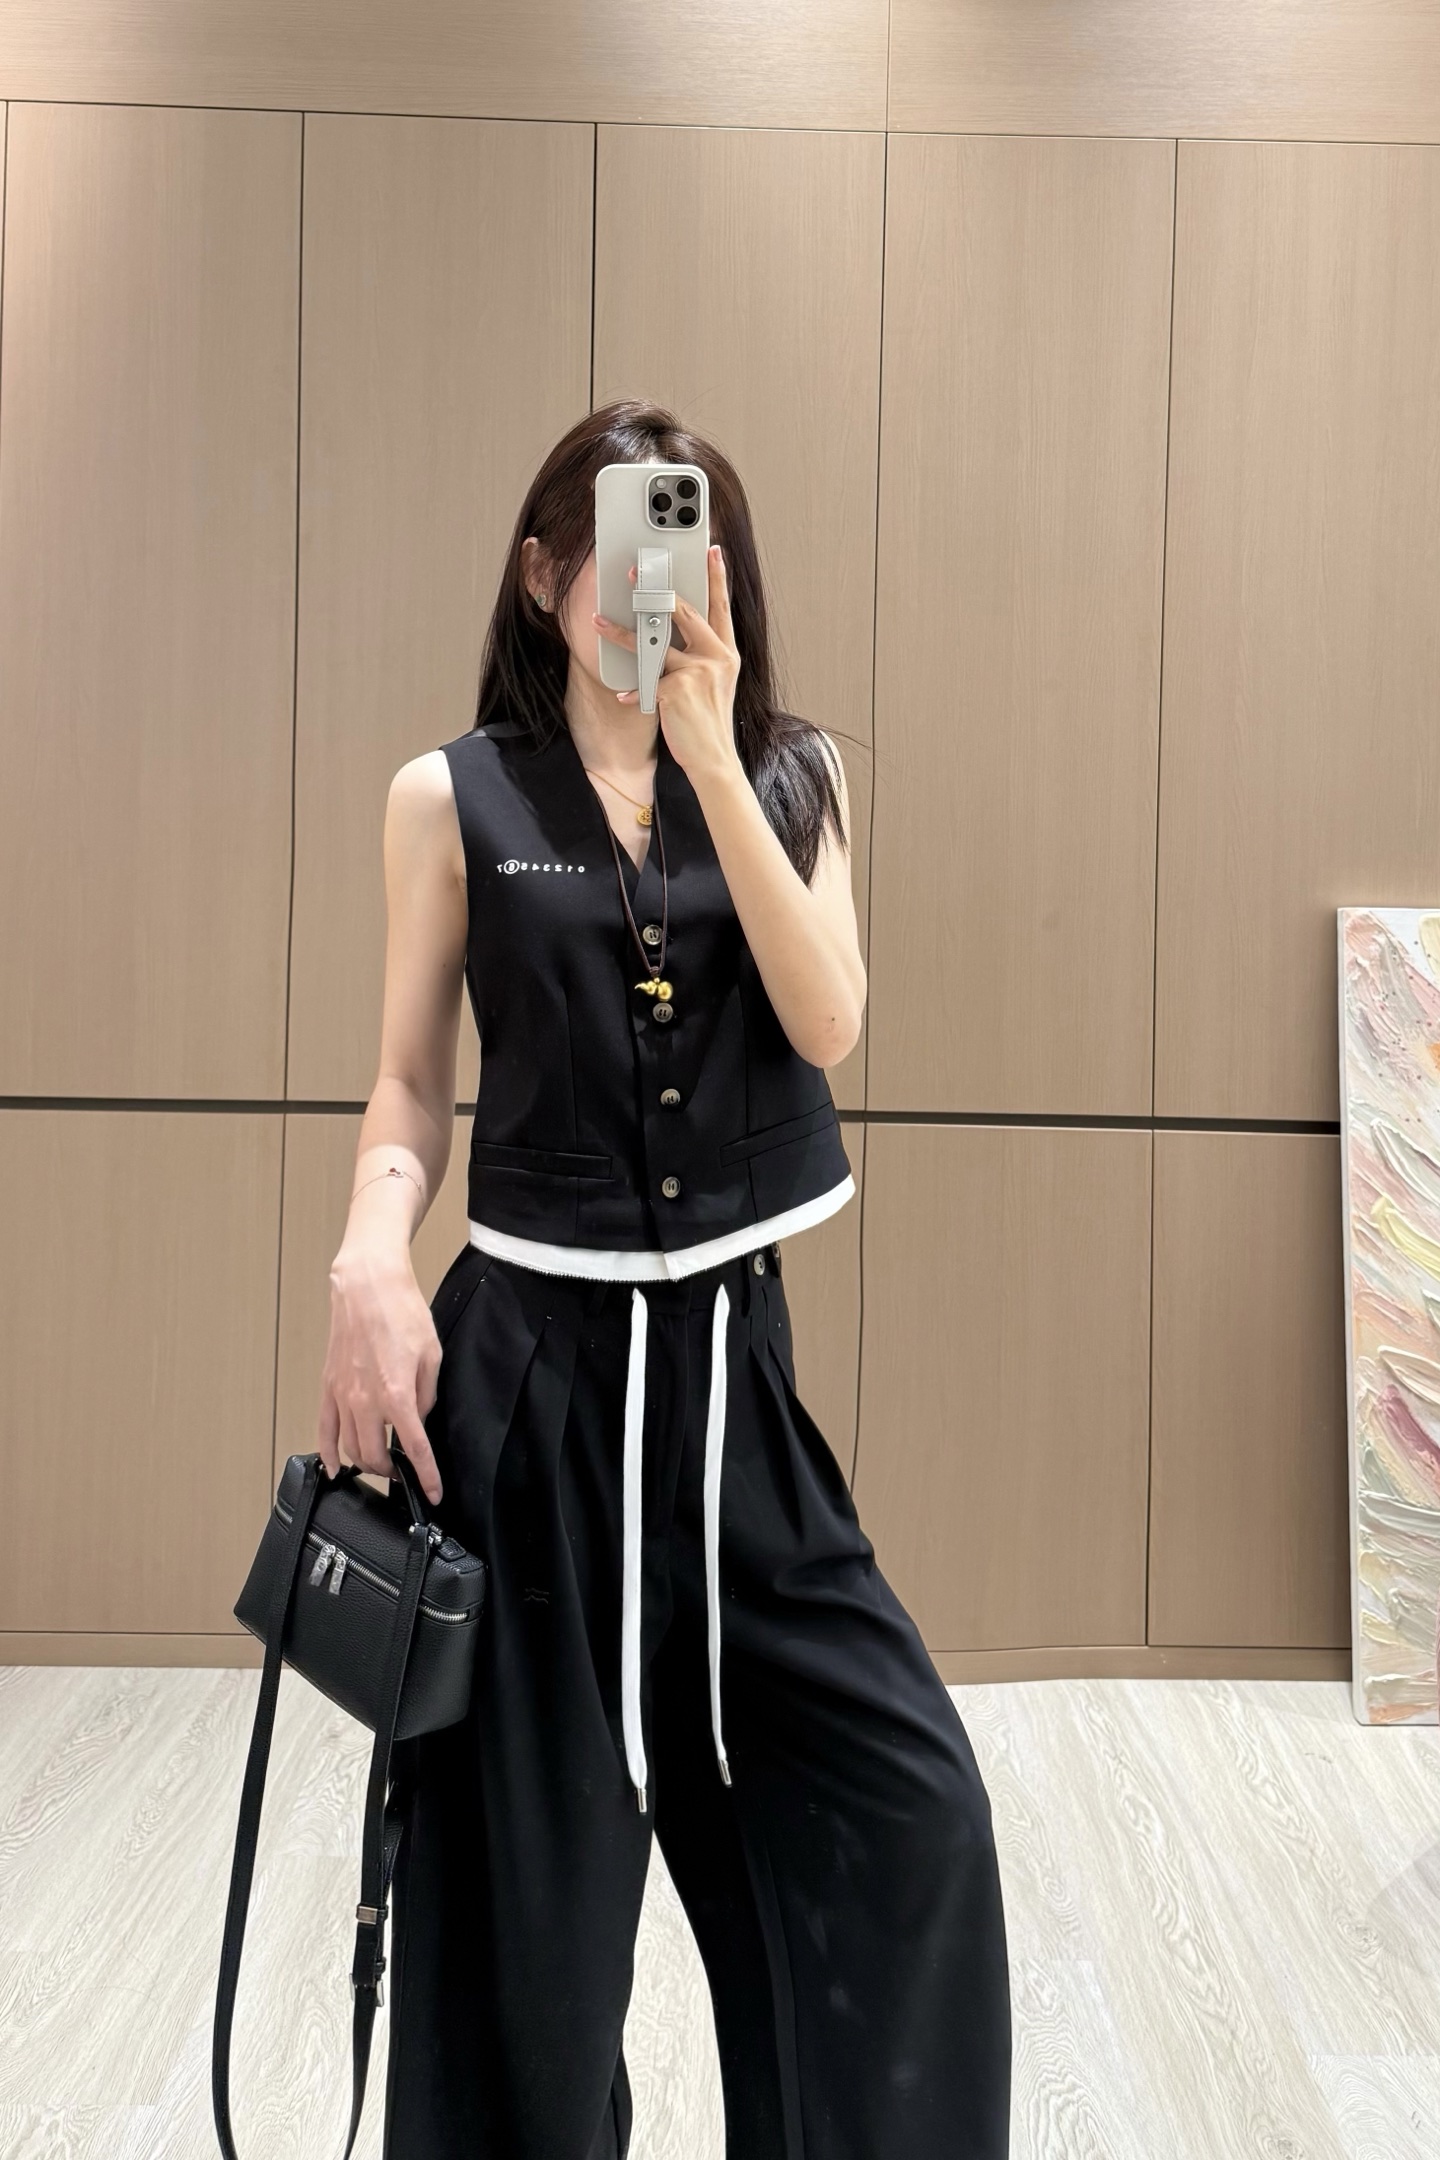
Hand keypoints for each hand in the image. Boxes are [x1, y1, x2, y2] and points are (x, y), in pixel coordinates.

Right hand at [317, 1247, 444, 1503]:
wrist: (368, 1286)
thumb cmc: (401, 1312)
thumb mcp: (432, 1355)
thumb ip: (426, 1394)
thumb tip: (418, 1419)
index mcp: (397, 1394)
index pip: (414, 1449)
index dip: (426, 1476)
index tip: (433, 1492)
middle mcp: (366, 1400)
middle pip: (374, 1456)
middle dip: (391, 1472)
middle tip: (404, 1472)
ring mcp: (342, 1395)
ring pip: (349, 1448)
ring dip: (365, 1463)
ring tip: (380, 1464)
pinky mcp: (328, 1386)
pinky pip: (324, 1430)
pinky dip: (327, 1454)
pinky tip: (334, 1467)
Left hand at [592, 544, 741, 783]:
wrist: (714, 760)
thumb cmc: (709, 723)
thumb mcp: (714, 685)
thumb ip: (699, 658)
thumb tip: (667, 634)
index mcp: (726, 653)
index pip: (721, 607)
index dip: (717, 577)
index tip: (712, 549)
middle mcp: (715, 657)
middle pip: (683, 613)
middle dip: (656, 591)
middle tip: (635, 574)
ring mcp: (697, 672)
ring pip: (652, 643)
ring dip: (621, 633)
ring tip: (598, 622)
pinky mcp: (676, 689)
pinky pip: (645, 682)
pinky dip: (634, 691)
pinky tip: (624, 697)